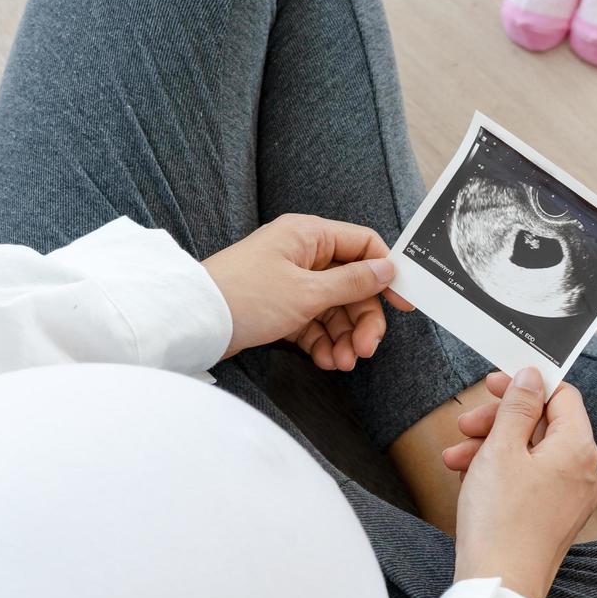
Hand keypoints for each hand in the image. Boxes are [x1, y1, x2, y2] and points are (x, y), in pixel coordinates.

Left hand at [201, 214, 413, 362]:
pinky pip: (313, 322)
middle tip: (366, 349)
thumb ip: (353, 282)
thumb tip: (386, 269)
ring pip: (334, 308)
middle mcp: (302, 254)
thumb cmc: (244, 296)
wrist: (193, 323)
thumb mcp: (308, 292)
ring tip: (343, 362)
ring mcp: (290, 281)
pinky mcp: (279, 306)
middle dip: (362, 319)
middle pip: (352, 284)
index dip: (387, 274)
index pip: (364, 246)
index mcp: (309, 235)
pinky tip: (326, 360)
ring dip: (343, 336)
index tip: (403, 304)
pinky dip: (322, 342)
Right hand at [449, 368, 596, 597]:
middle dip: (501, 421)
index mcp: (579, 449)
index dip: (526, 385)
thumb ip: (518, 407)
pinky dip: (503, 472)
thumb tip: (531, 377)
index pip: (562, 396)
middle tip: (468, 424)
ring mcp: (573, 498)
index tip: (496, 385)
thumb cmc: (500, 522)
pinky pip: (532, 480)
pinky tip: (470, 478)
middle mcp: (585, 472)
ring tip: (457, 458)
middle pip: (544, 425)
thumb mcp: (501, 449)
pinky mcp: (556, 518)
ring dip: (493, 448)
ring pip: (533, 454)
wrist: (499, 586)